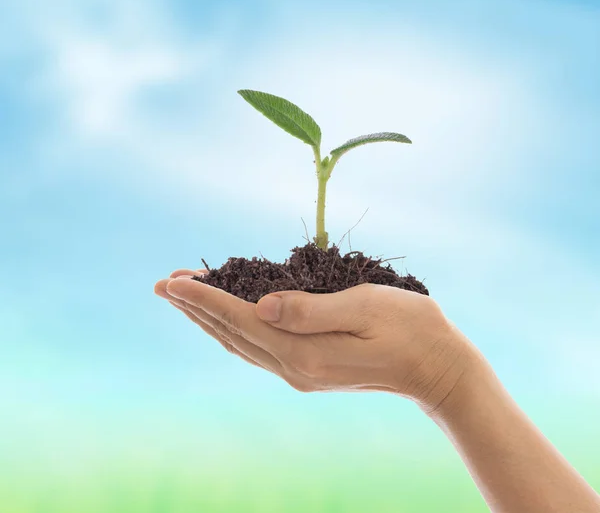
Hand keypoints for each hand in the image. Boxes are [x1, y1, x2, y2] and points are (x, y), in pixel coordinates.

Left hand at [155, 270, 474, 412]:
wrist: (437, 367)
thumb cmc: (409, 327)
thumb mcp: (363, 307)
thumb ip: (310, 309)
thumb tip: (260, 306)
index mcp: (305, 351)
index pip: (240, 319)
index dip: (204, 299)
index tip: (172, 281)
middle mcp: (295, 367)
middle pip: (232, 334)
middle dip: (196, 309)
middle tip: (165, 284)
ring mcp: (301, 372)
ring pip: (241, 343)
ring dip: (211, 320)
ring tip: (185, 299)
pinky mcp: (309, 369)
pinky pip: (258, 348)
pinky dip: (234, 330)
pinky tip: (227, 319)